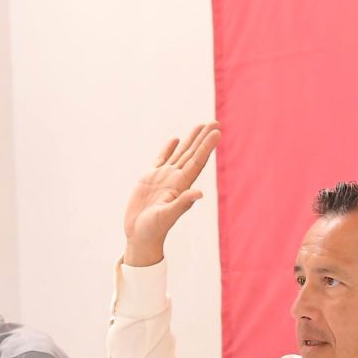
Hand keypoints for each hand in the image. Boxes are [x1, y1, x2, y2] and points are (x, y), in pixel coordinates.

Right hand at [122, 123, 218, 266]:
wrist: (140, 236)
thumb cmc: (153, 230)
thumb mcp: (167, 216)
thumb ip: (182, 203)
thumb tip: (199, 193)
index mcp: (181, 185)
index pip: (197, 161)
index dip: (207, 146)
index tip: (217, 131)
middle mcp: (175, 179)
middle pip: (192, 153)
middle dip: (203, 138)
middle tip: (215, 121)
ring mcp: (163, 178)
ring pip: (179, 154)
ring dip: (190, 140)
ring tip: (200, 126)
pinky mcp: (150, 179)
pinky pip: (161, 159)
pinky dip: (168, 149)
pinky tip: (175, 140)